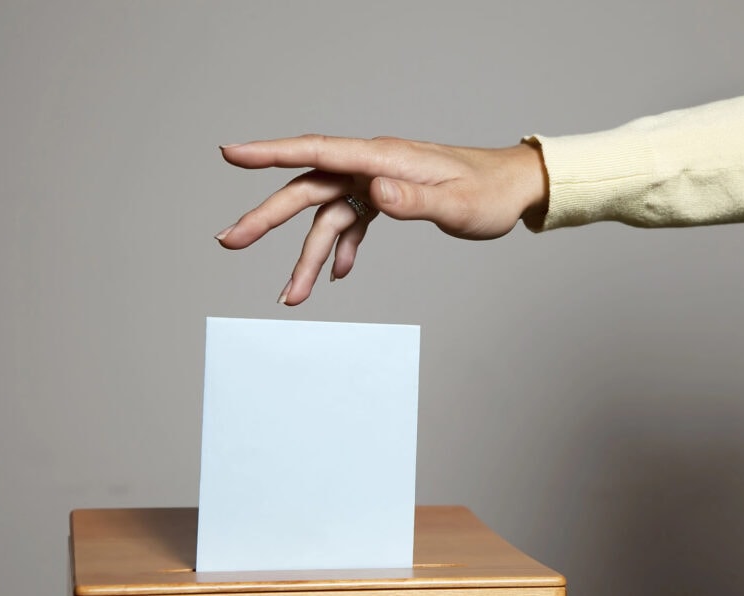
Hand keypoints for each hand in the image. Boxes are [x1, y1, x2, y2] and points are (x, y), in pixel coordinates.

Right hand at [216, 135, 546, 304]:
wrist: (514, 188)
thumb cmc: (490, 193)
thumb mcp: (457, 204)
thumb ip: (414, 201)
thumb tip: (373, 193)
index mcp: (384, 159)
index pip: (318, 152)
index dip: (271, 153)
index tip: (231, 154)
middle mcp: (373, 167)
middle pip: (308, 188)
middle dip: (267, 217)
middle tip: (229, 242)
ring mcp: (377, 182)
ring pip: (326, 216)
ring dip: (306, 255)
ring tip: (291, 295)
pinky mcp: (386, 197)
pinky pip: (350, 222)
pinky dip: (341, 249)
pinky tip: (337, 274)